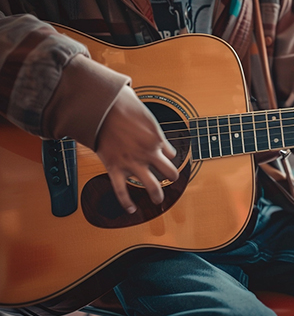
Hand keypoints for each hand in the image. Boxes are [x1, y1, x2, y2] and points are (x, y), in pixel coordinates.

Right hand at [95, 85, 178, 212]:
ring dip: (157, 195)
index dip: (169, 155)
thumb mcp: (148, 117)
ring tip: (158, 200)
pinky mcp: (114, 168)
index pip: (171, 154)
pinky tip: (131, 209)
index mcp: (157, 140)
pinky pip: (121, 191)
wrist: (100, 106)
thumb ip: (157, 133)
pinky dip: (126, 202)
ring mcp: (132, 163)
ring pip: (152, 186)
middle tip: (170, 180)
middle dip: (172, 177)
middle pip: (170, 173)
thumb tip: (166, 148)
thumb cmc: (123, 107)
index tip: (165, 156)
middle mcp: (148, 154)